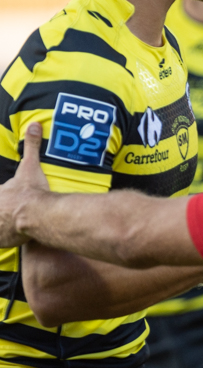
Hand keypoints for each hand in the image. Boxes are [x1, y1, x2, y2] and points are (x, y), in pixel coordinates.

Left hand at [0, 124, 50, 247]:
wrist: (35, 214)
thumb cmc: (32, 192)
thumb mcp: (31, 166)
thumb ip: (32, 147)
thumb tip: (34, 125)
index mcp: (0, 194)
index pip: (0, 194)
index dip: (3, 197)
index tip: (8, 199)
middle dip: (4, 210)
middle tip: (9, 213)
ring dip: (3, 224)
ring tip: (7, 226)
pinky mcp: (2, 239)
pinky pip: (0, 241)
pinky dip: (3, 240)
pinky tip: (7, 241)